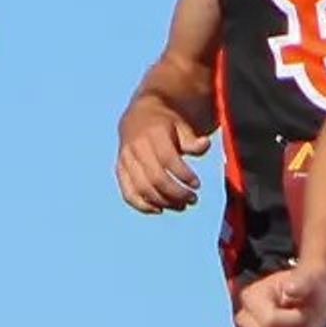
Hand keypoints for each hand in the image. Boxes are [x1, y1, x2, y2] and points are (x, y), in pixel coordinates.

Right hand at [116, 98, 206, 213]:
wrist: (139, 117)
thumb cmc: (166, 125)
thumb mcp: (182, 126)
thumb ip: (192, 140)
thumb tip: (205, 144)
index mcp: (153, 133)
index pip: (168, 159)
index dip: (183, 175)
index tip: (197, 185)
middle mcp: (136, 146)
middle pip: (155, 178)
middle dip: (176, 193)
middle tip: (192, 199)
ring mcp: (125, 159)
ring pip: (142, 188)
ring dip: (163, 202)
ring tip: (181, 206)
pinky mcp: (120, 170)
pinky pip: (128, 193)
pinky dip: (142, 206)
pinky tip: (159, 209)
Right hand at [236, 266, 325, 326]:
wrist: (311, 298)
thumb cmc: (310, 288)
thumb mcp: (311, 281)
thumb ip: (302, 282)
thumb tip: (291, 288)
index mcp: (251, 297)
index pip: (270, 323)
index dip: (295, 321)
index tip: (302, 308)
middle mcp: (244, 319)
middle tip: (303, 321)